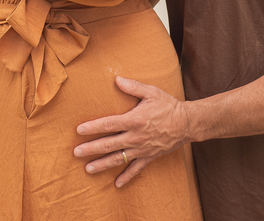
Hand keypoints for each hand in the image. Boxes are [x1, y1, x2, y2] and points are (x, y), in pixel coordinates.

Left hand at [73, 77, 190, 186]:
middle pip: (109, 144)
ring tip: (88, 169)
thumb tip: (116, 79)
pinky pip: (136, 169)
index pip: (109, 124)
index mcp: (134, 120)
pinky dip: (126, 176)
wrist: (187, 123)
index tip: (79, 130)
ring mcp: (142, 149)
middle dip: (91, 149)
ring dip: (102, 164)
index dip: (93, 127)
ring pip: (119, 159)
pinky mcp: (149, 156)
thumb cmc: (168, 105)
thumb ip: (132, 87)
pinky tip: (117, 184)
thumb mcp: (151, 92)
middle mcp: (136, 137)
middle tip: (76, 153)